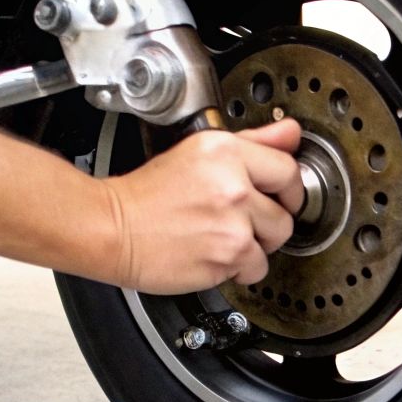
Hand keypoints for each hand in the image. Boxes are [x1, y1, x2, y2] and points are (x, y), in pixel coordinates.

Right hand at [99, 119, 304, 292]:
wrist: (112, 228)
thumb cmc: (147, 195)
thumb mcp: (198, 152)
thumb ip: (252, 142)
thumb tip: (290, 133)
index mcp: (226, 152)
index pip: (288, 169)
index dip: (287, 189)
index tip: (280, 196)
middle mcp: (233, 185)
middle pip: (286, 212)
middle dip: (271, 221)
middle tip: (246, 221)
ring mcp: (232, 223)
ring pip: (275, 242)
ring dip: (256, 246)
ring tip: (225, 238)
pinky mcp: (226, 257)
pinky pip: (255, 269)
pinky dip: (239, 269)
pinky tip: (215, 255)